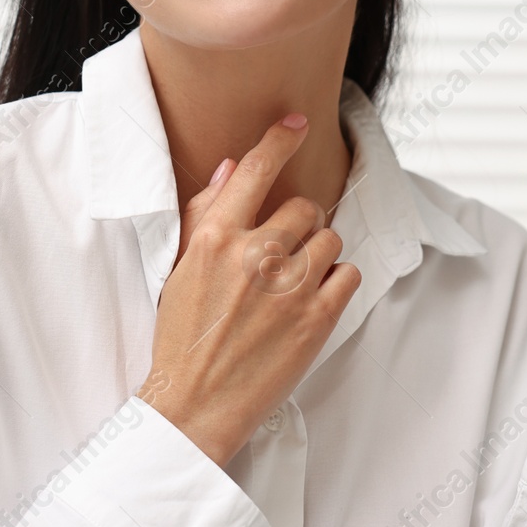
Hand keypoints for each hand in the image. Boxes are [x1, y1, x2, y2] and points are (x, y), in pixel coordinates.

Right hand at [141, 114, 362, 466]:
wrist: (195, 404)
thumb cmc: (181, 336)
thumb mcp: (178, 268)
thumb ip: (204, 213)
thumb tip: (232, 168)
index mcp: (213, 238)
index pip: (254, 169)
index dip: (279, 138)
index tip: (296, 122)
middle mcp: (253, 256)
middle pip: (305, 207)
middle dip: (299, 224)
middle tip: (283, 252)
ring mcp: (289, 288)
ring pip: (331, 240)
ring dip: (319, 254)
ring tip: (294, 282)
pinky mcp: (317, 320)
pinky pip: (348, 275)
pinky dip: (335, 283)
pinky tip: (309, 301)